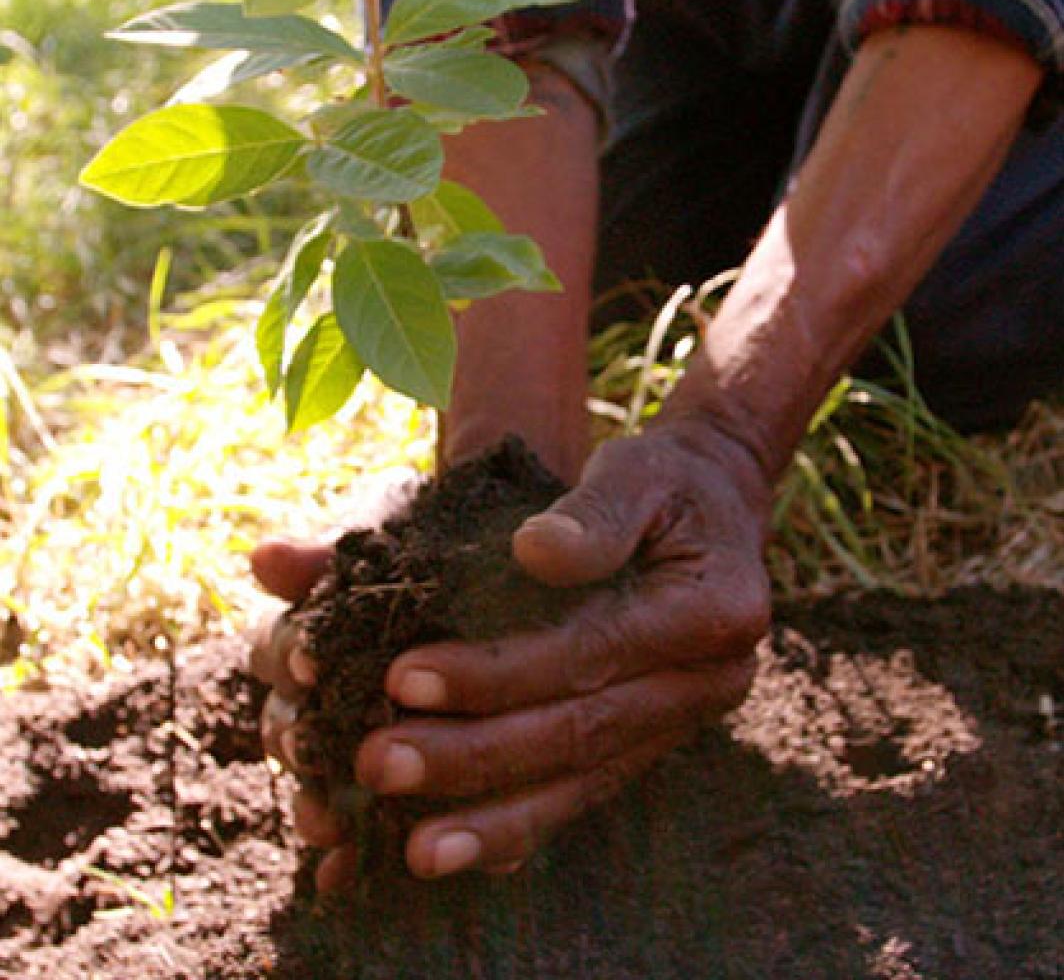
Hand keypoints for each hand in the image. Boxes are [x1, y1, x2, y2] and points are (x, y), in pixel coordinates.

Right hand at [248, 467, 422, 886]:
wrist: (530, 567)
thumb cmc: (462, 550)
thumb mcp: (415, 541)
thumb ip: (341, 556)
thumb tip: (262, 558)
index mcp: (328, 626)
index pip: (283, 645)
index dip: (291, 652)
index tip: (310, 661)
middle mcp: (340, 686)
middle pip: (295, 721)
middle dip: (298, 741)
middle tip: (311, 754)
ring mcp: (377, 737)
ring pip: (333, 781)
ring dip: (323, 806)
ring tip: (331, 828)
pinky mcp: (423, 784)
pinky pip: (394, 824)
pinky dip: (376, 851)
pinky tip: (357, 877)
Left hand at [339, 420, 771, 883]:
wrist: (716, 505)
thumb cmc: (665, 481)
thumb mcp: (637, 473)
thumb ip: (595, 514)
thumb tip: (534, 551)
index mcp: (710, 610)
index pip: (589, 653)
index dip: (496, 671)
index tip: (404, 675)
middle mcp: (707, 680)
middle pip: (581, 732)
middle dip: (475, 756)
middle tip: (379, 764)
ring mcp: (682, 717)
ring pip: (585, 781)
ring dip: (495, 818)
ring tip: (416, 852)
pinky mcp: (652, 734)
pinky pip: (590, 787)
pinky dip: (528, 824)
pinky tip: (469, 854)